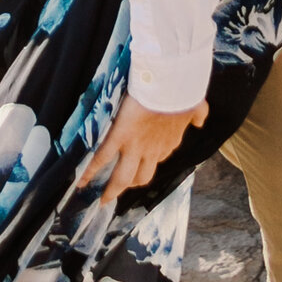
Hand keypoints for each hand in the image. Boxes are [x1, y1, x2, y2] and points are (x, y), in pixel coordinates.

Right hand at [76, 97, 206, 209]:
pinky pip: (102, 158)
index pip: (159, 158)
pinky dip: (89, 172)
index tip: (144, 159)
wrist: (171, 83)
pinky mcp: (120, 136)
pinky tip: (81, 182)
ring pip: (123, 177)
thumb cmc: (183, 91)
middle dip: (132, 183)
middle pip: (142, 176)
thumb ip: (197, 115)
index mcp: (169, 142)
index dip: (151, 160)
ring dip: (112, 189)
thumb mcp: (195, 105)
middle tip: (122, 187)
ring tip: (102, 199)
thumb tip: (200, 122)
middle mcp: (153, 150)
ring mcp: (135, 146)